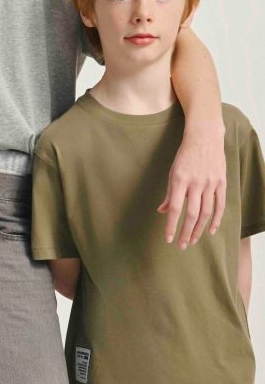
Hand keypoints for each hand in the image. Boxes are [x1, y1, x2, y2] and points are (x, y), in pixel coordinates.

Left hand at [158, 124, 225, 247]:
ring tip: (192, 240)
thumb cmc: (185, 155)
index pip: (175, 208)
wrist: (204, 137)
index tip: (168, 239)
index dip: (171, 225)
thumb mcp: (172, 172)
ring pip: (206, 212)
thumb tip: (162, 211)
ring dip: (199, 229)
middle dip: (186, 232)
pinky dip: (216, 220)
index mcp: (180, 180)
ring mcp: (210, 183)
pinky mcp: (221, 182)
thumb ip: (169, 193)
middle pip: (192, 214)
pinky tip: (211, 231)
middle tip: (182, 245)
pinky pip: (220, 205)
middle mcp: (196, 183)